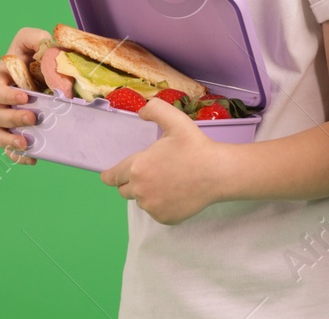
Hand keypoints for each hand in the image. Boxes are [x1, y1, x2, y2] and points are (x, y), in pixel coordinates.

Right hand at [0, 26, 50, 164]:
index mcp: (1, 77)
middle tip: (34, 117)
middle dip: (14, 118)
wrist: (48, 70)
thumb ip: (38, 39)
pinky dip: (17, 155)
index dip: (8, 95)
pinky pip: (9, 147)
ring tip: (27, 143)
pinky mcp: (15, 129)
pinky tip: (33, 159)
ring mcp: (6, 116)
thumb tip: (47, 46)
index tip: (26, 97)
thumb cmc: (37, 53)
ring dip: (9, 140)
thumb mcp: (36, 40)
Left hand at [101, 98, 230, 223]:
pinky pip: (156, 212)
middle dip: (132, 182)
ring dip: (148, 193)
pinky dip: (161, 205)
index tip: (111, 176)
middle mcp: (140, 190)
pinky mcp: (164, 218)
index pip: (112, 177)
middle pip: (125, 190)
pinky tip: (176, 194)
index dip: (111, 175)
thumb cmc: (195, 146)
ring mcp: (152, 207)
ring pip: (142, 201)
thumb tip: (140, 112)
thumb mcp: (175, 120)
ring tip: (169, 181)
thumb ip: (154, 109)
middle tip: (152, 172)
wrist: (217, 173)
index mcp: (138, 168)